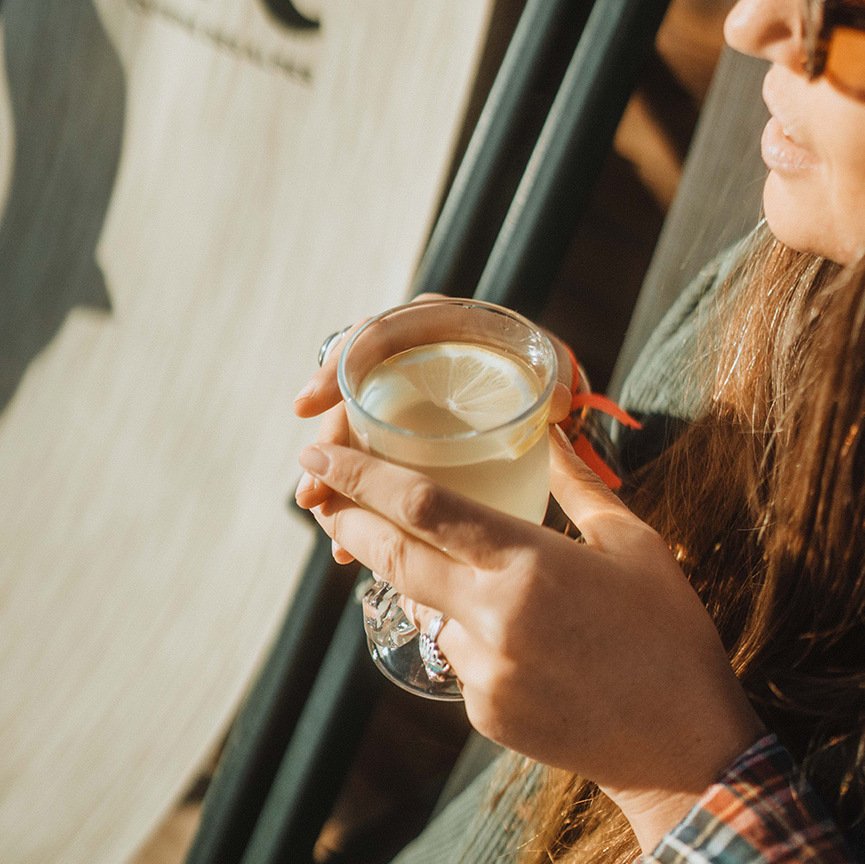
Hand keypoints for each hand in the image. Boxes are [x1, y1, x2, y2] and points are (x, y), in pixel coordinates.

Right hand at [292, 298, 573, 509]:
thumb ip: (548, 379)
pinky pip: (374, 463)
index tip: (309, 406)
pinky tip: (356, 538)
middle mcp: (405, 357)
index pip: (371, 339)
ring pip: (357, 437)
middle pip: (352, 399)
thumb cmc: (537, 367)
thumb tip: (555, 404)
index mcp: (431, 325)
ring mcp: (399, 397)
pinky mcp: (401, 434)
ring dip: (339, 481)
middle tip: (313, 492)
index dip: (335, 370)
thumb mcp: (542, 365)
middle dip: (329, 448)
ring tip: (329, 523)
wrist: (538, 384)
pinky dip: (364, 499)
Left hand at [298, 427, 763, 850]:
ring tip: (449, 560)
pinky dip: (467, 630)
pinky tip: (523, 636)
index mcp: (528, 562)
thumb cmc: (669, 633)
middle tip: (315, 494)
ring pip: (425, 607)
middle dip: (346, 519)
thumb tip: (553, 429)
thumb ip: (579, 485)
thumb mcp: (634, 544)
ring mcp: (482, 671)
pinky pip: (456, 655)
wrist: (684, 748)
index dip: (360, 477)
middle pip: (392, 557)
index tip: (316, 458)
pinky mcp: (482, 712)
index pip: (421, 506)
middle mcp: (492, 615)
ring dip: (419, 579)